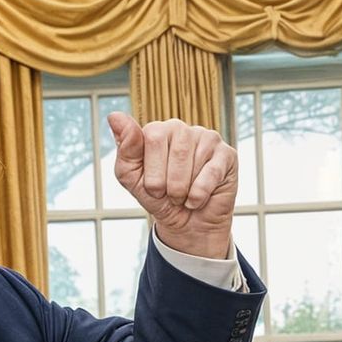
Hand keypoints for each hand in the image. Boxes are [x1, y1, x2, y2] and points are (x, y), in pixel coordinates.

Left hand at [107, 112, 235, 259]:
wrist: (185, 226)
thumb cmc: (160, 198)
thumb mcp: (132, 179)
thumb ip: (124, 149)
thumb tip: (114, 115)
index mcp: (157, 130)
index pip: (152, 137)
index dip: (153, 171)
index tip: (154, 187)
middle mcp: (182, 128)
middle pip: (176, 150)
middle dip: (170, 183)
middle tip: (171, 194)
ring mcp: (207, 138)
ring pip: (193, 163)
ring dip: (185, 191)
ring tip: (184, 196)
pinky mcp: (227, 154)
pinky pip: (212, 172)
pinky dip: (200, 194)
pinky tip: (198, 199)